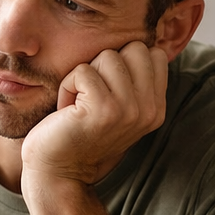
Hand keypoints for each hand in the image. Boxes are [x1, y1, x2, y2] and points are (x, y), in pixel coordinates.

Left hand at [21, 41, 167, 186]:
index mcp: (156, 108)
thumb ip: (134, 81)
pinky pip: (83, 71)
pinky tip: (67, 112)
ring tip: (78, 106)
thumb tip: (142, 41)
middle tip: (91, 97)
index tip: (106, 94)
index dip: (122, 64)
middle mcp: (148, 110)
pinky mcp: (103, 110)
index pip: (151, 54)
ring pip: (108, 56)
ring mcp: (129, 110)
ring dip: (83, 77)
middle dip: (105, 66)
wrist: (58, 173)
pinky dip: (67, 87)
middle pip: (134, 48)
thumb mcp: (118, 109)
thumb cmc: (80, 136)